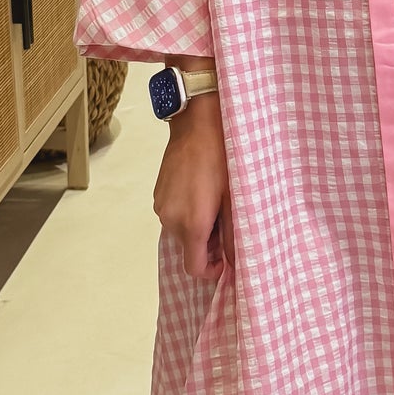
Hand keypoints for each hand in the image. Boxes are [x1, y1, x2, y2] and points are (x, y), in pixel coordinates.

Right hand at [153, 91, 230, 281]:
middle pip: (188, 250)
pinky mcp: (157, 194)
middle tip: (226, 223)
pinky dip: (186, 213)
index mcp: (192, 225)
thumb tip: (235, 261)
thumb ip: (233, 235)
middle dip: (207, 245)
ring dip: (197, 228)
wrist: (197, 125)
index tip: (225, 256)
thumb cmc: (222, 160)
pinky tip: (200, 192)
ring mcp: (161, 206)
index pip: (194, 268)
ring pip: (180, 232)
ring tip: (214, 204)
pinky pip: (172, 215)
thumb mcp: (235, 199)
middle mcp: (171, 220)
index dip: (211, 270)